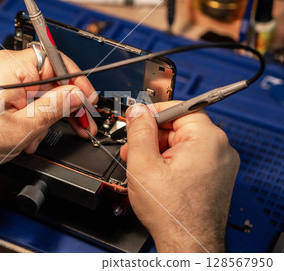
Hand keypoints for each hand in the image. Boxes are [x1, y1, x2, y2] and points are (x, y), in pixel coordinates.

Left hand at [0, 48, 97, 165]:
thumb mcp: (22, 127)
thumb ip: (53, 108)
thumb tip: (76, 95)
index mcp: (11, 67)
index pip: (57, 62)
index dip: (77, 81)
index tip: (88, 99)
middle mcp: (5, 65)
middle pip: (49, 78)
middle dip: (63, 104)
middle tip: (80, 123)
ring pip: (37, 90)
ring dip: (44, 114)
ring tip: (37, 137)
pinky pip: (23, 95)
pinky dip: (30, 113)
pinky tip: (27, 133)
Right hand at [120, 102, 239, 251]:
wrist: (187, 244)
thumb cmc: (172, 213)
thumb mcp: (144, 164)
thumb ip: (139, 131)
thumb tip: (138, 111)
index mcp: (207, 139)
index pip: (179, 108)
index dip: (153, 113)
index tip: (137, 119)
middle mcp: (220, 149)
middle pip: (179, 127)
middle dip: (152, 137)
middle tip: (133, 148)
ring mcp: (220, 164)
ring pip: (182, 144)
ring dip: (159, 151)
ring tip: (141, 167)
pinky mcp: (216, 177)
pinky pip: (190, 158)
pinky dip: (171, 162)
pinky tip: (155, 175)